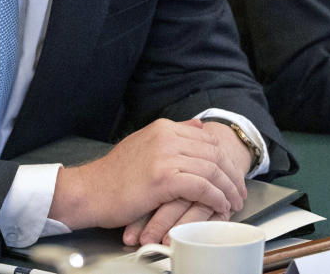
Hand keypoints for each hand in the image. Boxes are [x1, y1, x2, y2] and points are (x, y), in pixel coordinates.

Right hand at [121, 120, 252, 245]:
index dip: (225, 158)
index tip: (232, 175)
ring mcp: (165, 156)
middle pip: (214, 152)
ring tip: (234, 202)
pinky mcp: (163, 178)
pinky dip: (215, 197)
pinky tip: (220, 205)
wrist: (89, 191)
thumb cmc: (114, 175)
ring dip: (228, 188)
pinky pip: (201, 186)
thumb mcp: (144, 144)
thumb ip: (172, 134)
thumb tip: (197, 125)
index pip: (207, 139)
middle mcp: (166, 137)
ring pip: (212, 169)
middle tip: (240, 191)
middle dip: (232, 174)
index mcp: (163, 127)